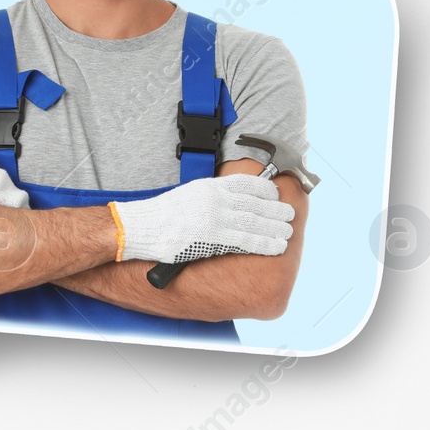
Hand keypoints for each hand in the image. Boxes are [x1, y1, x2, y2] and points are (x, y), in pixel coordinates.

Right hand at [115, 173, 293, 263]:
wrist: (140, 228)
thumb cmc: (160, 216)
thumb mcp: (189, 195)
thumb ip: (210, 197)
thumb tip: (229, 205)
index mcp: (210, 187)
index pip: (248, 184)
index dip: (267, 190)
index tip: (276, 196)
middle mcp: (216, 199)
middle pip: (256, 203)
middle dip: (276, 210)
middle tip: (289, 216)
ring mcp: (215, 218)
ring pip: (256, 221)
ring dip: (275, 228)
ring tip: (287, 233)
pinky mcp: (213, 238)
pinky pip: (247, 240)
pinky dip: (265, 242)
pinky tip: (276, 246)